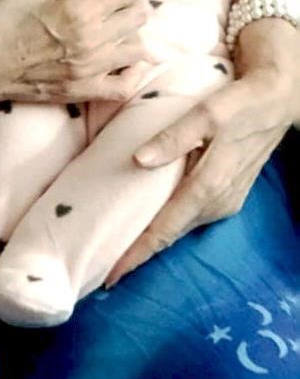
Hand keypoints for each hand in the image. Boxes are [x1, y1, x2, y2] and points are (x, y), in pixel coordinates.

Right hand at [0, 0, 150, 108]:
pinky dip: (131, 71)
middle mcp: (94, 42)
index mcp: (81, 11)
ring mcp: (92, 71)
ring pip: (138, 49)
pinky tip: (122, 59)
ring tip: (115, 23)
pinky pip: (124, 86)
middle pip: (139, 16)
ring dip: (132, 31)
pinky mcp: (84, 92)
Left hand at [106, 14, 298, 285]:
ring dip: (154, 237)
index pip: (164, 230)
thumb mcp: (205, 114)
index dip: (137, 254)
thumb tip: (139, 160)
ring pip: (181, 226)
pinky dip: (169, 222)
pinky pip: (191, 215)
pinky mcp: (227, 196)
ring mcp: (225, 203)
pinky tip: (151, 219)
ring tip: (121, 246)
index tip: (111, 275)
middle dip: (139, 252)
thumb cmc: (237, 105)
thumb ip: (173, 138)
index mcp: (208, 188)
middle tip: (104, 266)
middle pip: (170, 234)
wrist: (274, 103)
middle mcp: (217, 204)